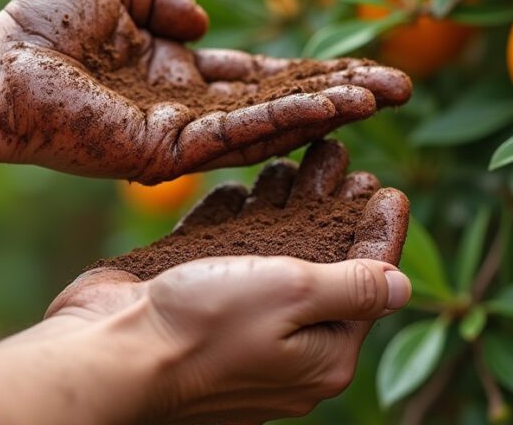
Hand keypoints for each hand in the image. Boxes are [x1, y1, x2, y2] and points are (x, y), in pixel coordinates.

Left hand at [0, 0, 411, 182]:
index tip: (363, 66)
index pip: (262, 76)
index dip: (312, 71)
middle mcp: (191, 111)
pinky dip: (286, 121)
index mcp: (181, 75)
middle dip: (340, 96)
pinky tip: (331, 108)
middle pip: (281, 103)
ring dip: (327, 111)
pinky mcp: (167, 155)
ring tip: (381, 97)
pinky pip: (238, 135)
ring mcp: (182, 138)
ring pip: (271, 125)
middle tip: (400, 88)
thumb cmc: (42, 27)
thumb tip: (204, 21)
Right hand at [45, 141, 410, 423]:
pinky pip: (225, 255)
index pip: (368, 286)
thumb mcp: (294, 297)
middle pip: (320, 263)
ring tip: (297, 159)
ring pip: (271, 253)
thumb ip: (352, 287)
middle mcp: (283, 343)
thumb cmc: (206, 328)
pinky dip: (235, 220)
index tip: (392, 190)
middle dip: (331, 207)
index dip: (381, 235)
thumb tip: (403, 286)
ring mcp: (235, 322)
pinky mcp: (193, 300)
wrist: (109, 354)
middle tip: (342, 157)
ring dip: (284, 204)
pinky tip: (242, 188)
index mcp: (321, 356)